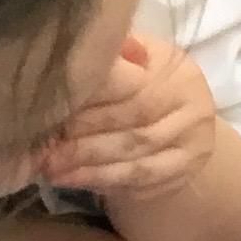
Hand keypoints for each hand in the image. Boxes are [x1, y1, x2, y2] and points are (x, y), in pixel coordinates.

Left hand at [39, 34, 218, 199]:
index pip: (135, 95)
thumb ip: (115, 54)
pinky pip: (145, 187)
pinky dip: (110, 187)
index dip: (93, 108)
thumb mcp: (137, 55)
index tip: (54, 116)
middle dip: (85, 146)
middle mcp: (195, 112)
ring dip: (93, 173)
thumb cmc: (149, 76)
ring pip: (139, 167)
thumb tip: (80, 52)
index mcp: (180, 75)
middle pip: (135, 135)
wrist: (185, 112)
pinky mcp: (186, 175)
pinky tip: (80, 182)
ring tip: (54, 173)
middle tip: (45, 154)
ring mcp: (194, 148)